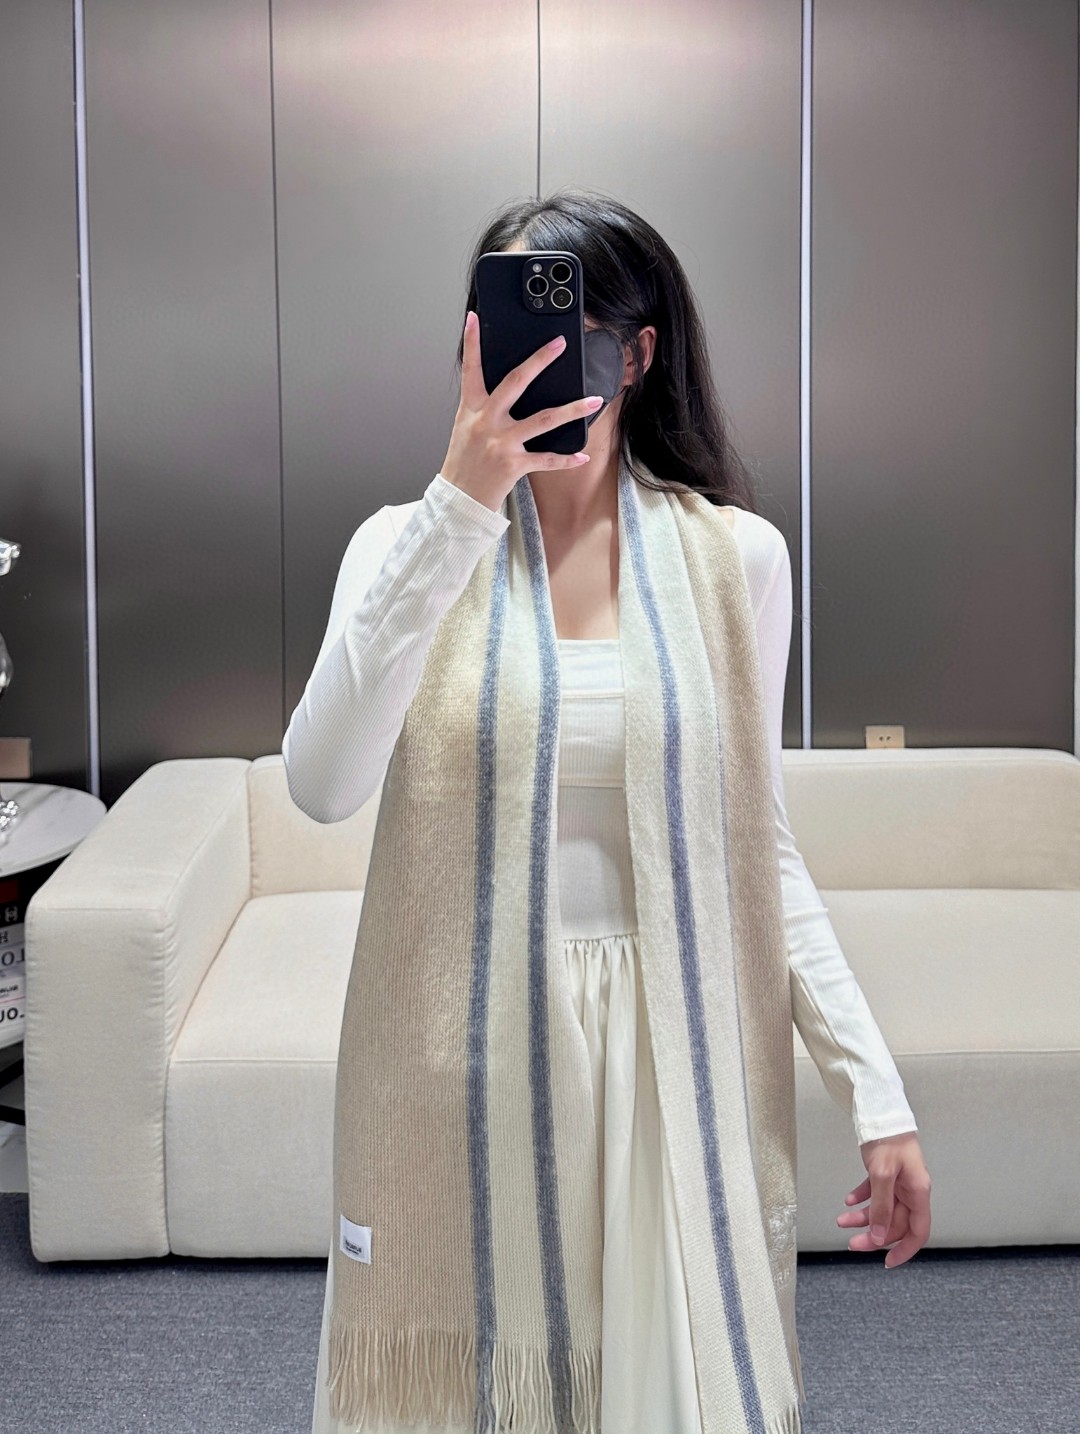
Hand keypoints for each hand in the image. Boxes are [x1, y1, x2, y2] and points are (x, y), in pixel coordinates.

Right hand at [439, 310, 603, 512]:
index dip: (471, 342)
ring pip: (543, 419)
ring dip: (573, 409)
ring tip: (594, 400)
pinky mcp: (513, 465)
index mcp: (471, 409)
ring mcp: (501, 443)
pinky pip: (546, 459)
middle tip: (560, 344)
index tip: (474, 319)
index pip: (471, 369)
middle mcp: (486, 421)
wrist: (458, 501)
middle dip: (540, 360)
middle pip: (516, 382)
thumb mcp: (466, 429)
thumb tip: (507, 390)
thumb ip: (484, 408)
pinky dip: (566, 459)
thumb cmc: (464, 463)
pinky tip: (582, 455)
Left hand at [836, 1131, 931, 1267]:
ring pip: (882, 1209)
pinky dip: (862, 1198)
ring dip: (863, 1217)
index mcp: (918, 1192)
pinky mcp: (886, 1172)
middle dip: (874, 1235)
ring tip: (841, 1220)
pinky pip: (875, 1193)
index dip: (904, 1250)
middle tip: (852, 1244)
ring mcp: (899, 1181)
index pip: (918, 1232)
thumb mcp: (882, 1175)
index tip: (887, 1262)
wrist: (881, 1111)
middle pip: (895, 1223)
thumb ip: (881, 1208)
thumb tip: (878, 1237)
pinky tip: (848, 1200)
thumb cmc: (888, 1139)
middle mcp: (911, 1190)